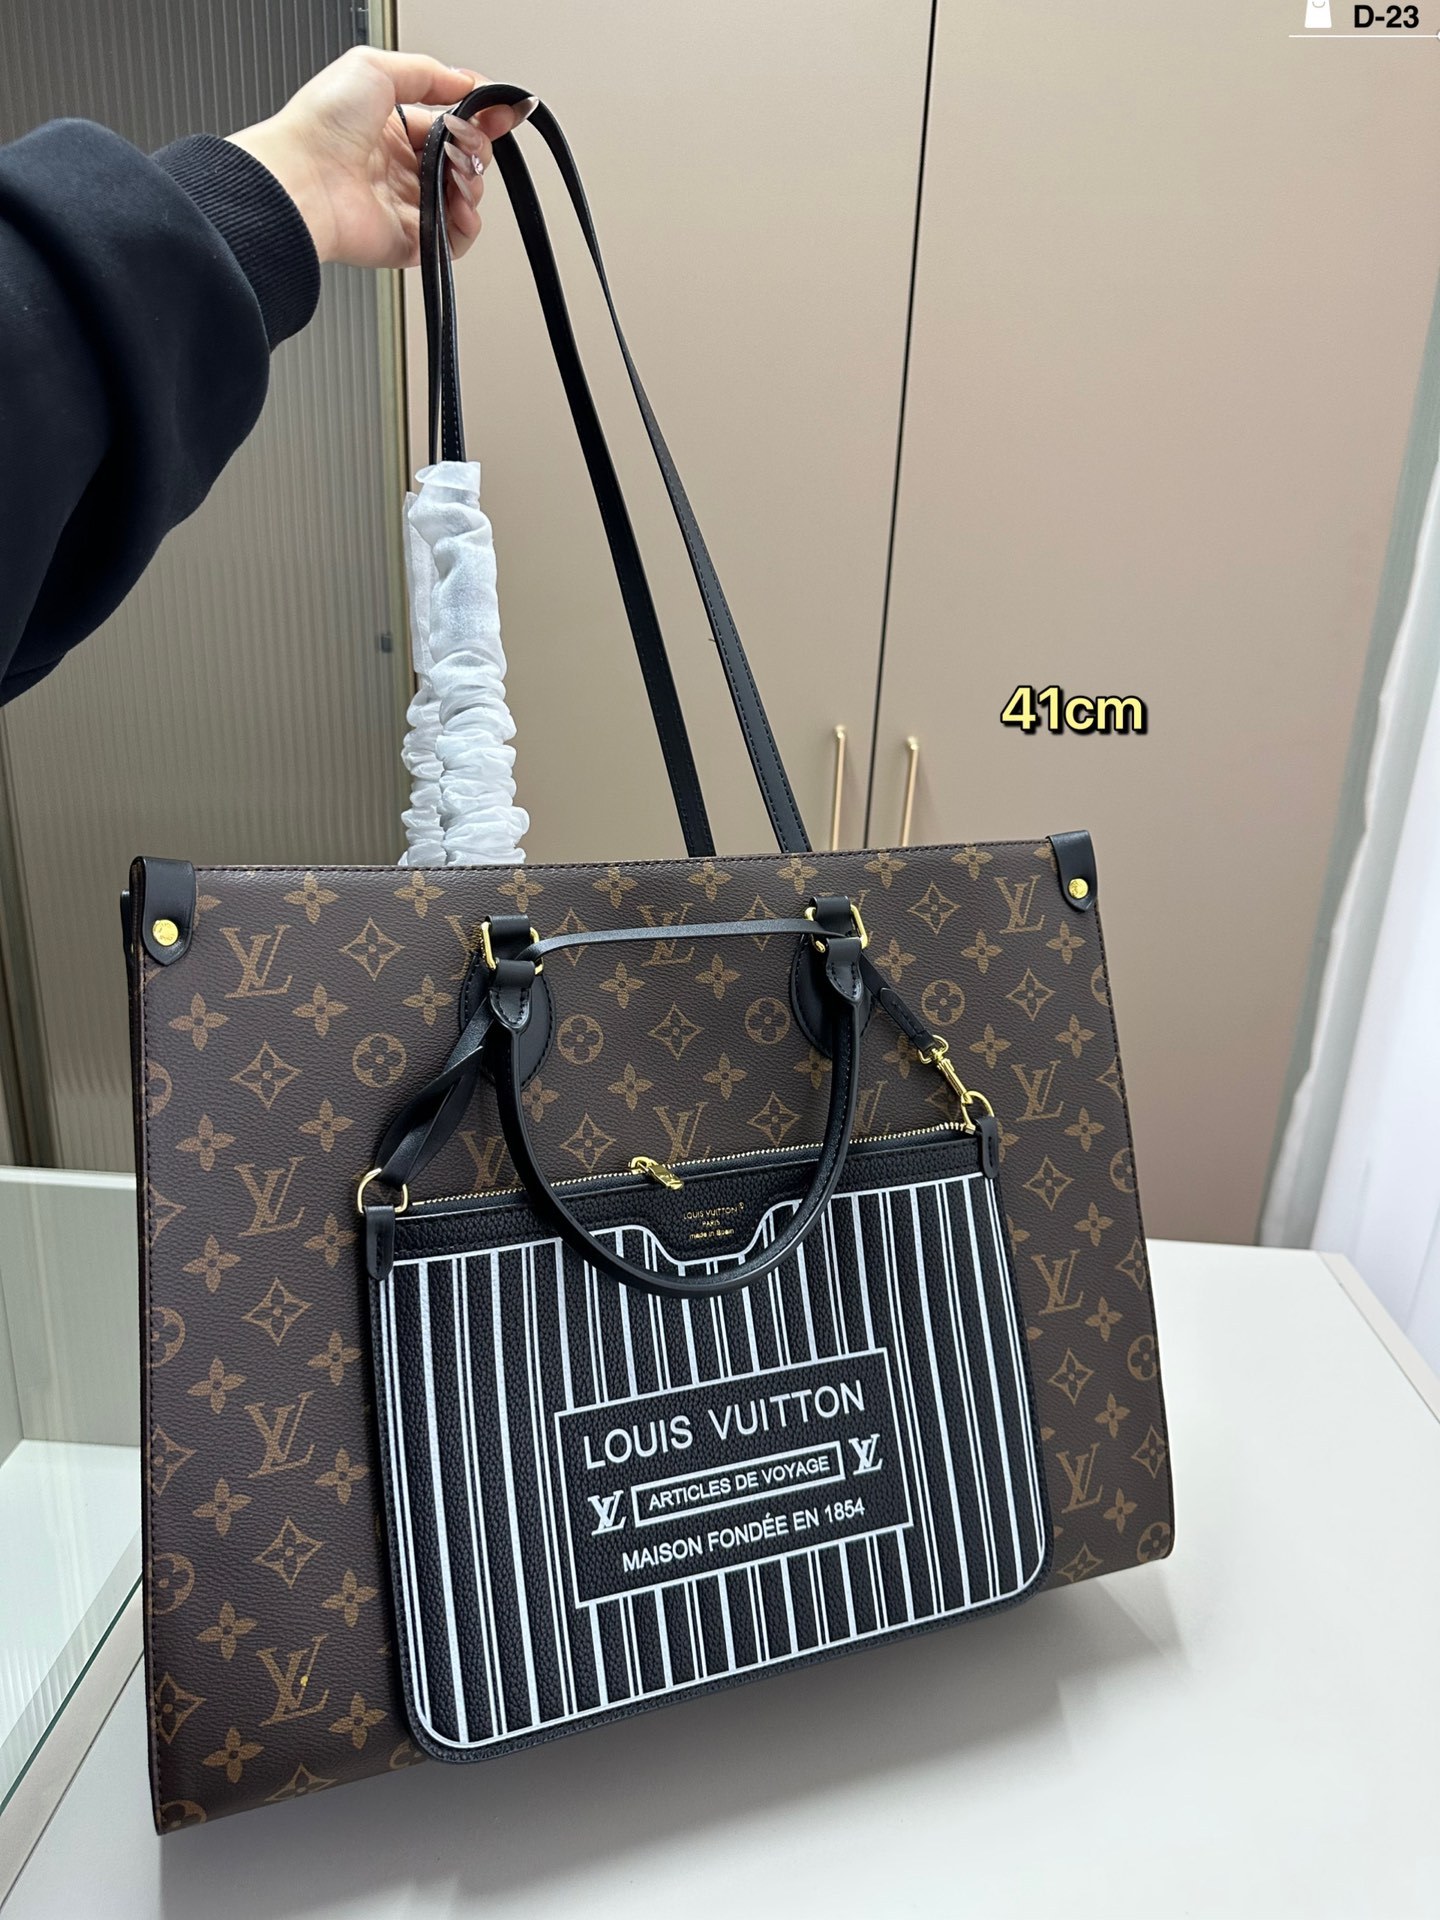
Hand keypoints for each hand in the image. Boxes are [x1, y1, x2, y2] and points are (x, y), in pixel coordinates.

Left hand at [226, 47, 529, 267]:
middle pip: (464, 158)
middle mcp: (401, 166)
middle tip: (465, 142)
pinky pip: (457, 239)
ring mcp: (408, 205)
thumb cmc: (321, 126)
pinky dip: (468, 223)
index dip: (480, 116)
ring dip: (473, 181)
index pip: (451, 121)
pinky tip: (459, 205)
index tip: (502, 112)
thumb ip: (427, 71)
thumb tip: (466, 82)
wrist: (303, 181)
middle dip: (476, 147)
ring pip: (465, 196)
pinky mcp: (413, 241)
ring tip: (456, 172)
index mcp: (392, 126)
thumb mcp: (374, 67)